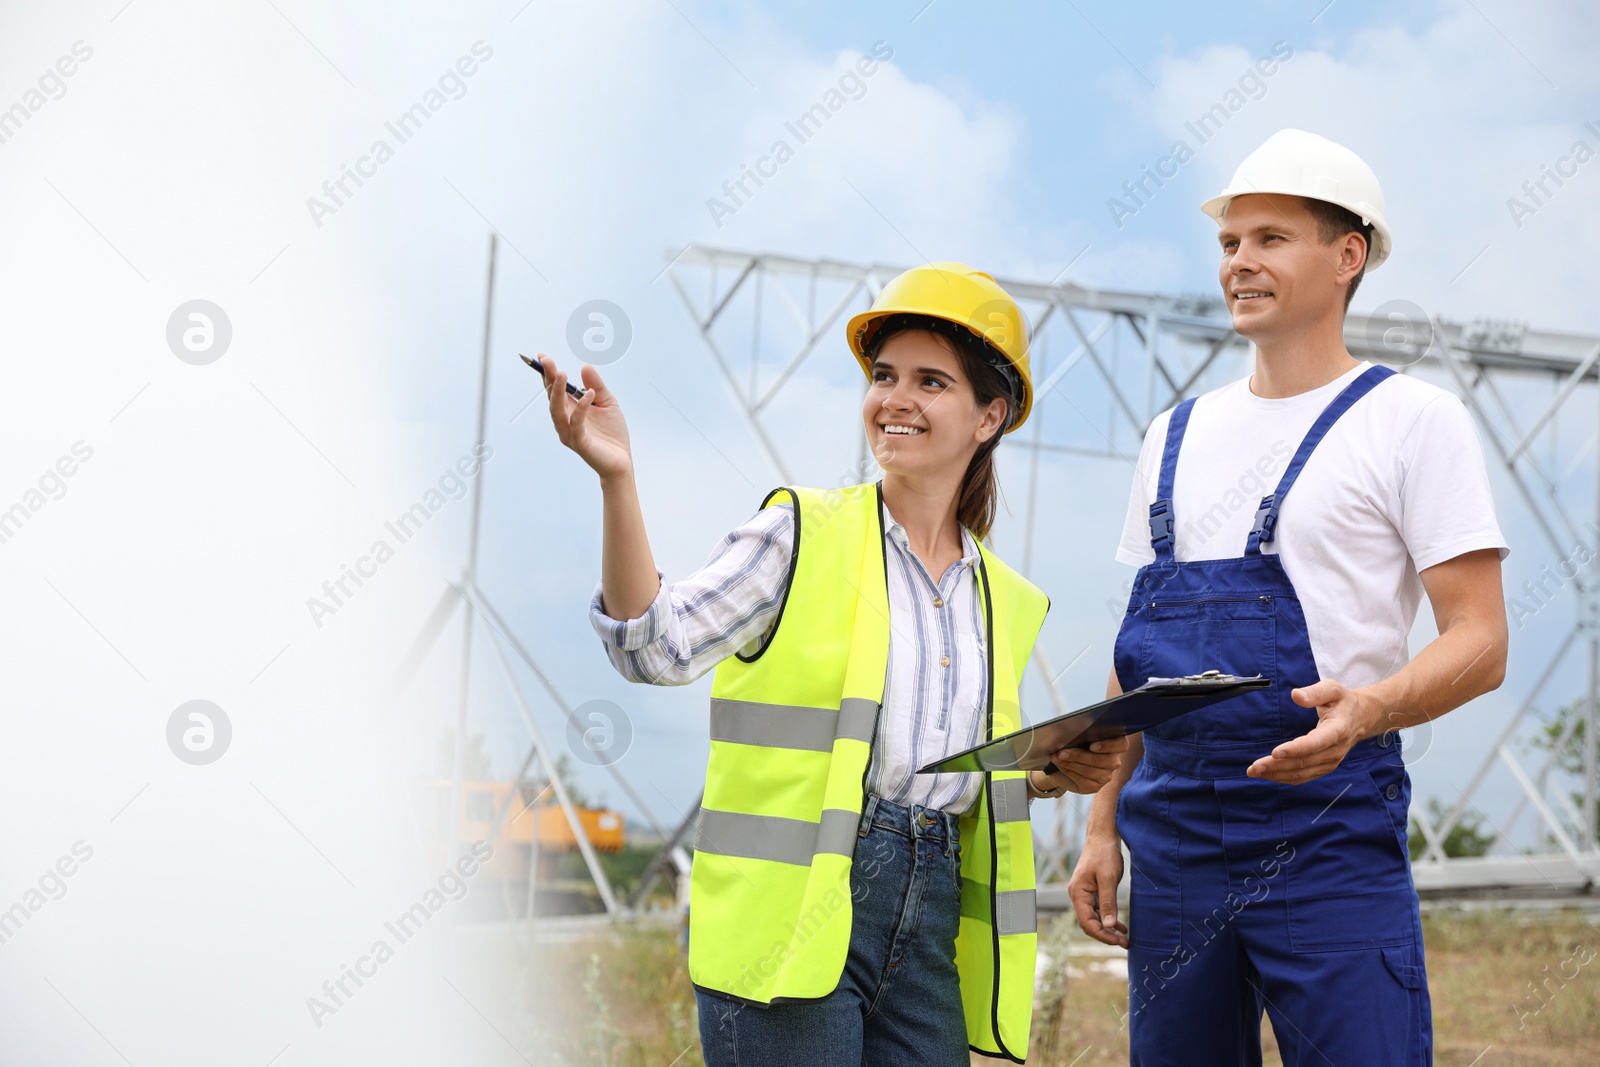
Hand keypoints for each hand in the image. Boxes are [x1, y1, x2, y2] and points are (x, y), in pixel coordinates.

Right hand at [542, 355, 631, 480]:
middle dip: (549, 378)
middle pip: (552, 397)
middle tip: (548, 361)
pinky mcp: (580, 443)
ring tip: (561, 374)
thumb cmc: (612, 433)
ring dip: (558, 392)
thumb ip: (597, 385)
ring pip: (557, 411)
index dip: (548, 373)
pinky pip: (576, 424)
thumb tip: (584, 367)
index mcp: (570, 409)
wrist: (621, 460)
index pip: (555, 389)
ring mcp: (570, 432)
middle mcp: (565, 420)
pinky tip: (589, 394)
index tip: (543, 357)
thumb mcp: (607, 402)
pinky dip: (581, 408)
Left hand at [1030, 737, 1128, 795]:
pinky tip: (1060, 766)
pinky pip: (1082, 780)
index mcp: (1116, 744)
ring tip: (1056, 758)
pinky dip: (1068, 771)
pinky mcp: (1095, 787)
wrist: (1065, 764)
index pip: (1122, 745)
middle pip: (1101, 760)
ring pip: (1089, 770)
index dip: (1108, 745)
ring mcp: (1106, 776)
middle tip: (1062, 752)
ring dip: (1070, 763)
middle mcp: (1114, 761)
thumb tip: (1067, 730)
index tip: (1092, 746)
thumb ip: (1079, 732)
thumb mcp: (1079, 736)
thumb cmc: (1075, 744)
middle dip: (1078, 755)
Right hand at [1068, 828, 1127, 947]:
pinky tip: (1121, 927)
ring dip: (1108, 930)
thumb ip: (1108, 902)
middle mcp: (1078, 895)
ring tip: (1124, 939)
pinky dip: (1109, 919)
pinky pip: (1098, 911)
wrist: (1103, 836)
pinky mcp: (1092, 891)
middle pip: (1089, 923)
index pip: (1086, 922)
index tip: (1118, 941)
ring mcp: (1085, 894)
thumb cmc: (1104, 854)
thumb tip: (1108, 926)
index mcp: (1078, 893)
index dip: (1101, 935)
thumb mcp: (1108, 878)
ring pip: (1094, 919)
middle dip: (1105, 935)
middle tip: (1124, 944)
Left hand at [1247, 679, 1375, 783]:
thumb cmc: (1344, 702)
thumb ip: (1315, 692)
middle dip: (1277, 765)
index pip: (1316, 743)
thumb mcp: (1333, 689)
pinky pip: (1303, 776)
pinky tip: (1268, 775)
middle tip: (1254, 767)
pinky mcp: (1324, 767)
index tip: (1275, 752)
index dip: (1296, 749)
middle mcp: (1335, 750)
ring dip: (1277, 774)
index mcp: (1338, 730)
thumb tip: (1296, 695)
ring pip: (1301, 773)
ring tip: (1255, 772)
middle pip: (1304, 762)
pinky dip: (1284, 777)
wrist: (1362, 717)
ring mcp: (1330, 761)